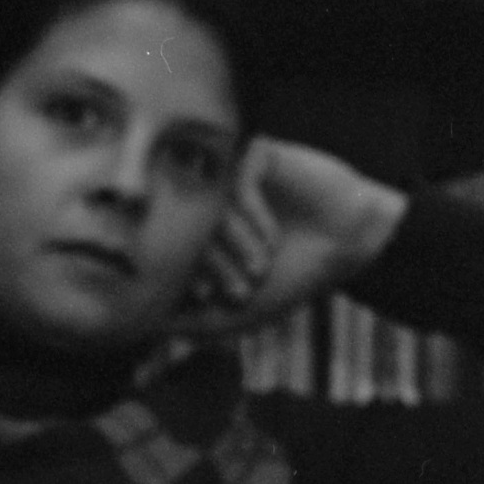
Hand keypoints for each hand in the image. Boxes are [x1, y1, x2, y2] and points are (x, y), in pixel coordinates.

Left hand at [183, 139, 408, 334]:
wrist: (345, 244)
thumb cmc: (289, 278)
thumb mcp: (229, 315)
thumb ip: (182, 323)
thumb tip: (139, 329)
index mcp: (195, 234)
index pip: (169, 252)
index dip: (192, 282)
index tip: (224, 299)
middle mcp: (208, 202)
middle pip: (185, 230)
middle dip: (213, 267)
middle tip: (244, 289)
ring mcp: (230, 176)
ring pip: (211, 208)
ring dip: (237, 246)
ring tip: (263, 266)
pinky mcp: (256, 154)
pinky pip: (237, 183)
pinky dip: (253, 217)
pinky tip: (273, 237)